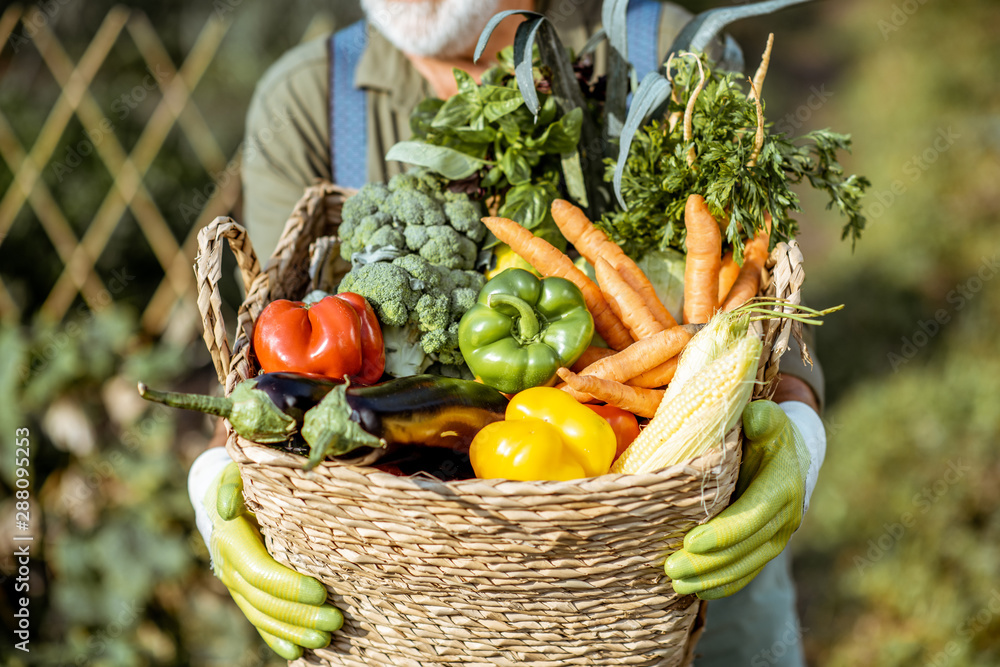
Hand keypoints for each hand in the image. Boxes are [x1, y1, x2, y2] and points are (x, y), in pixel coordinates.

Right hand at [189, 450, 342, 659]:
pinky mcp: (244, 591)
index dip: (289, 586)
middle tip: (336, 620)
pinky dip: (276, 637)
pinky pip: (258, 620)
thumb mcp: (238, 472)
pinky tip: (297, 652)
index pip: (259, 572)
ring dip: (294, 630)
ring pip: (262, 615)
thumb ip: (234, 486)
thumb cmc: (241, 477)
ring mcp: (235, 583)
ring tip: (326, 637)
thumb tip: (229, 508)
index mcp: (231, 539)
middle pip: (265, 601)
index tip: (322, 591)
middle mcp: (229, 566)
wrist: (218, 493)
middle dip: (300, 614)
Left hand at [663, 400, 812, 599]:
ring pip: (745, 565)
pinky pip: (747, 571)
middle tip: (672, 570)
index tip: (690, 542)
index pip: (752, 516)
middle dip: (709, 563)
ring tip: (677, 585)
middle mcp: (786, 517)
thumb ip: (763, 419)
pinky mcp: (767, 547)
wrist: (793, 454)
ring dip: (711, 579)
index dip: (723, 532)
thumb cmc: (768, 433)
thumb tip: (753, 418)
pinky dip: (724, 584)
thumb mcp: (768, 420)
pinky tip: (698, 593)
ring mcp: (778, 536)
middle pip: (745, 548)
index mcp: (782, 486)